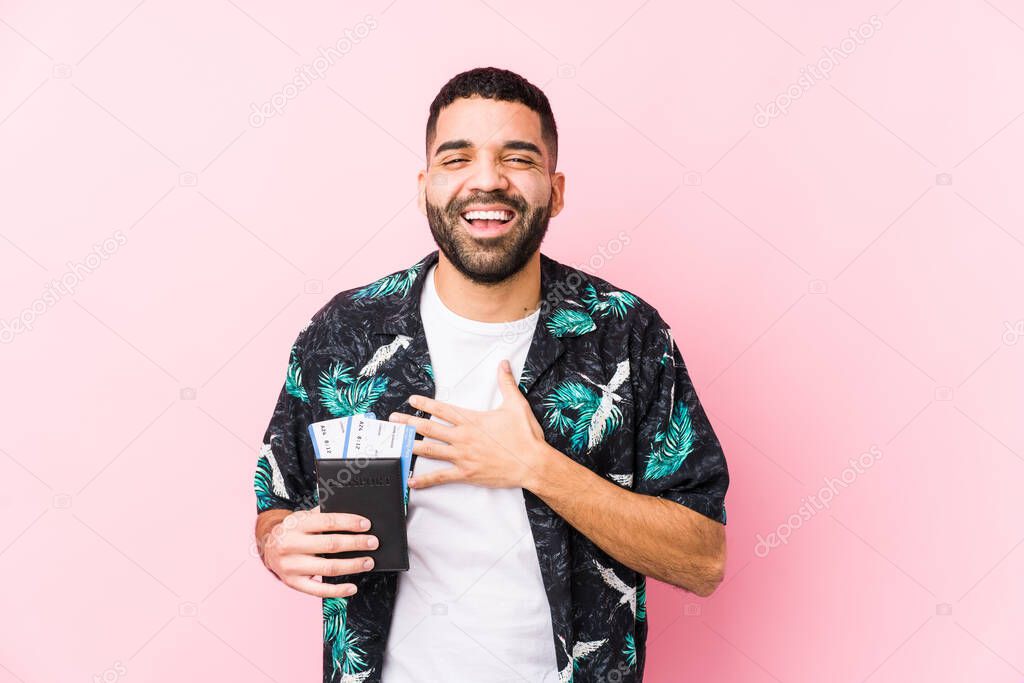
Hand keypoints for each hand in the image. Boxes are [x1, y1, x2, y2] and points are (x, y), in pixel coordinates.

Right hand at [259, 507, 377, 597]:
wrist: (268, 545)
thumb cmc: (294, 530)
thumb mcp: (304, 517)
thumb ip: (324, 517)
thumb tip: (356, 522)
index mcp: (296, 524)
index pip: (328, 522)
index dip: (349, 523)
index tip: (366, 525)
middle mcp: (291, 544)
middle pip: (331, 545)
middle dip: (356, 543)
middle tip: (373, 543)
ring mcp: (291, 566)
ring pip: (328, 568)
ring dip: (352, 565)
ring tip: (368, 562)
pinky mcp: (293, 582)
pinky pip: (318, 590)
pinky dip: (338, 591)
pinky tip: (353, 587)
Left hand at [387, 359, 550, 489]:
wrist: (532, 463)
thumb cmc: (525, 436)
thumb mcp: (516, 405)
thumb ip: (506, 383)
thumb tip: (503, 364)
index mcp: (472, 420)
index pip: (442, 409)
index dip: (425, 404)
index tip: (412, 400)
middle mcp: (463, 438)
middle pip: (430, 428)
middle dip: (409, 423)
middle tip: (393, 420)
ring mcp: (463, 457)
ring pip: (431, 450)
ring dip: (411, 446)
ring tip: (396, 444)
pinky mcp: (466, 474)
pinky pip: (441, 477)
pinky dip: (425, 480)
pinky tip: (411, 481)